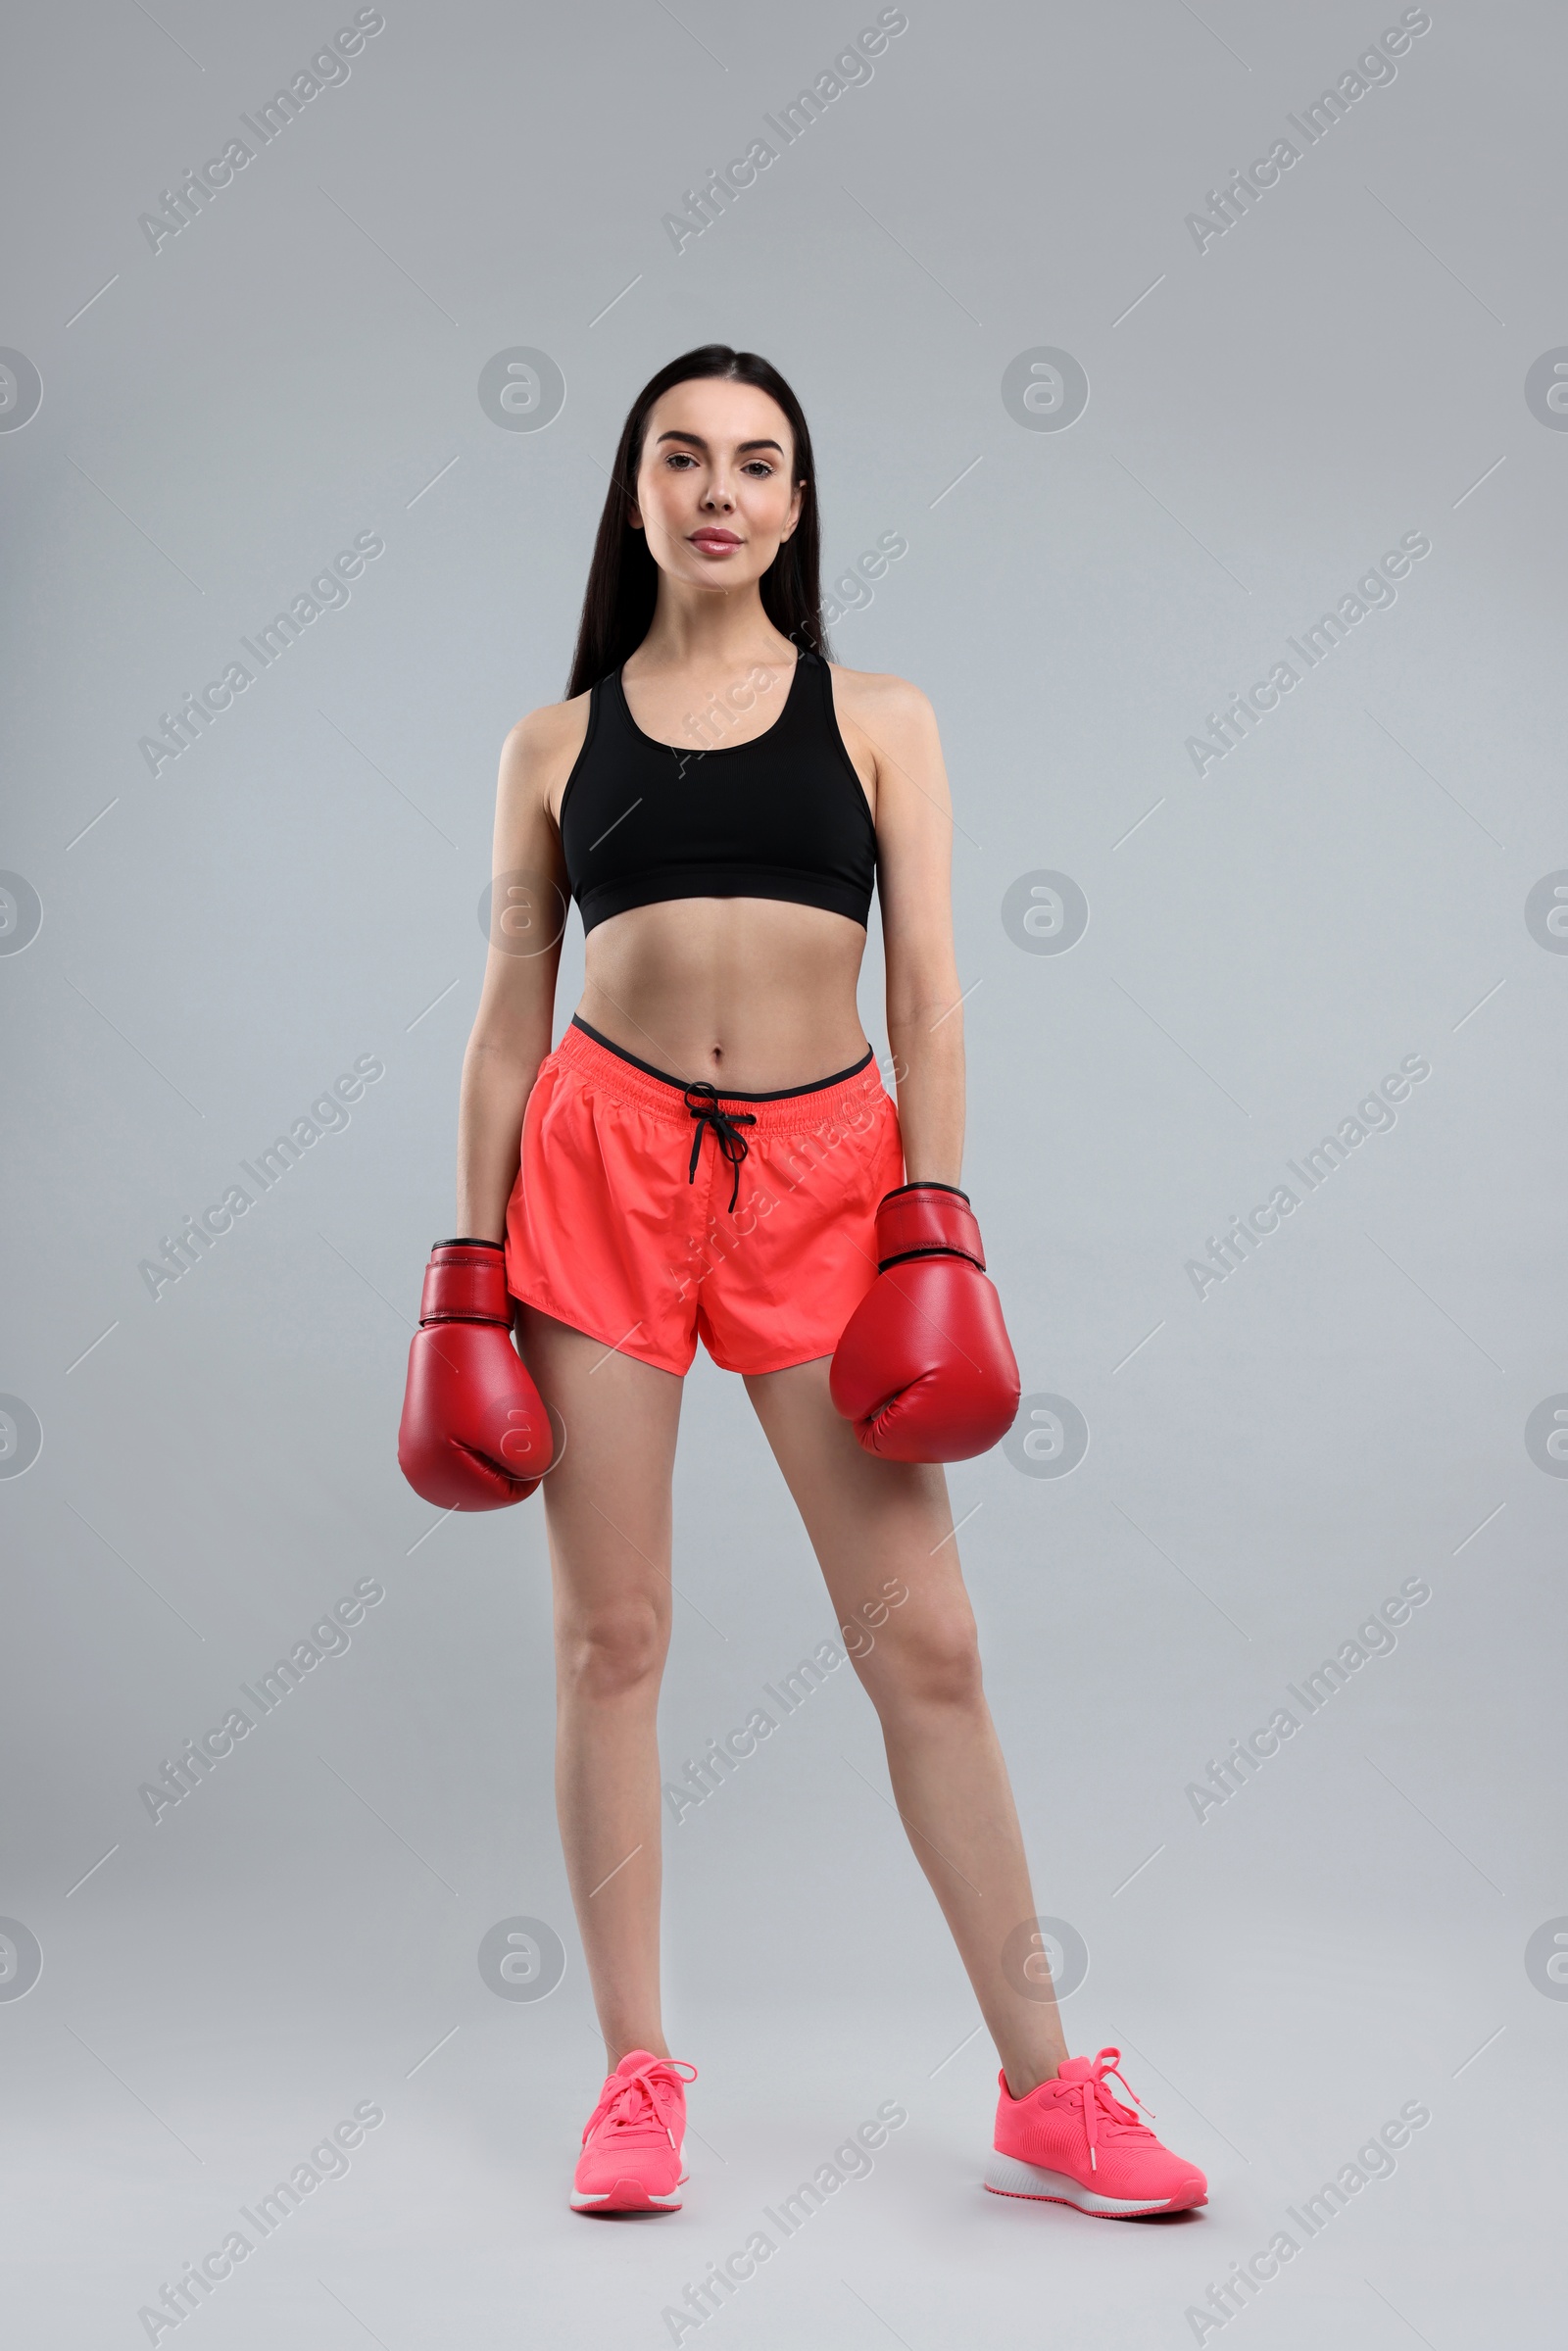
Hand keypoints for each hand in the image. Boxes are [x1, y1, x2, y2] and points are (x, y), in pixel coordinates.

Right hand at [397, 1239, 552, 1508]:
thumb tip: (524, 1476)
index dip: (530, 1466)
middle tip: (517, 1416)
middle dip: (512, 1457)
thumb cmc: (490, 1378)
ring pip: (479, 1466)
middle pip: (489, 1483)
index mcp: (434, 1476)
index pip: (505, 1494)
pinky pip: (464, 1449)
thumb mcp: (526, 1437)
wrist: (461, 1327)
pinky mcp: (422, 1432)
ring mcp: (416, 1450)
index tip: (530, 1428)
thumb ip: (529, 1472)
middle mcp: (417, 1469)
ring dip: (498, 1445)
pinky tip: (486, 1408)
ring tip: (501, 1409)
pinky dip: (482, 1434)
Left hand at [829, 1184, 1020, 1461]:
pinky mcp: (1001, 1390)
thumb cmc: (899, 1313)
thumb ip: (850, 1410)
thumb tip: (866, 1422)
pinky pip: (956, 1407)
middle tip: (897, 1359)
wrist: (944, 1263)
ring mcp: (999, 1407)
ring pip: (933, 1423)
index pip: (879, 1442)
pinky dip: (939, 1390)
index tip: (875, 1367)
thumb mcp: (853, 1368)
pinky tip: (935, 1359)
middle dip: (892, 1405)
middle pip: (911, 1438)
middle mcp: (986, 1425)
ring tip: (917, 1355)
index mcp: (949, 1425)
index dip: (863, 1406)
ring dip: (917, 1399)